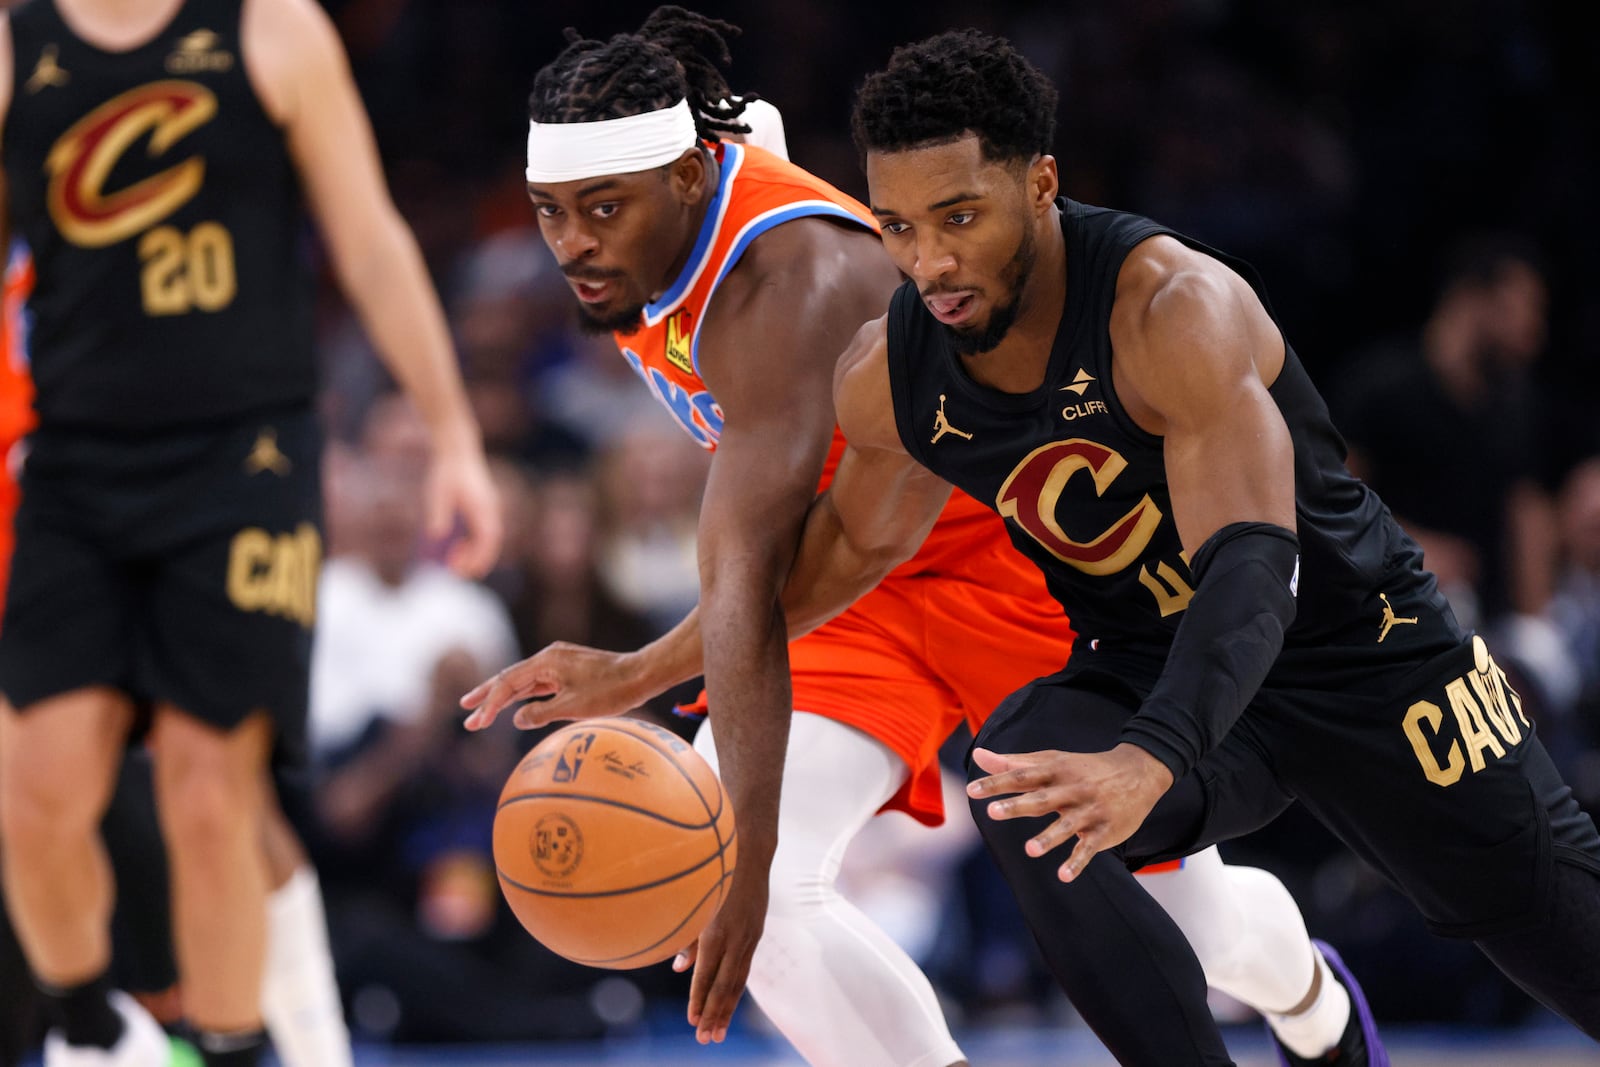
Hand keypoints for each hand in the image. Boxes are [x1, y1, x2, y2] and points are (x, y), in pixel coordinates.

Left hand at [424, 440, 502, 578]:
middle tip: (456, 573)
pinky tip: (457, 548)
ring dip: (475, 553)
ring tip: (454, 562)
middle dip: (477, 561)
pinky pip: (483, 532)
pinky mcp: (483, 508)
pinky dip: (473, 544)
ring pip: (488, 539)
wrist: (458, 450)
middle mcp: (490, 510)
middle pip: (491, 543)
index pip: (488, 539)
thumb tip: (436, 535)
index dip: (479, 557)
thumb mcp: (437, 493)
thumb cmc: (447, 472)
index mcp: (482, 507)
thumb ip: (438, 514)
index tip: (466, 571)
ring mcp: (488, 509)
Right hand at [460, 642, 646, 730]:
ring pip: (524, 681)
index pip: (509, 683)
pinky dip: (524, 695)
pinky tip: (515, 706)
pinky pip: (539, 683)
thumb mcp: (573, 706)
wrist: (641, 675)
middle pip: (510, 677)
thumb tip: (516, 718)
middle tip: (465, 709)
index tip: (478, 722)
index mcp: (547, 662)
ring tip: (482, 712)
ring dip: (504, 697)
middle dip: (487, 694)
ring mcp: (559, 663)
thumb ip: (540, 713)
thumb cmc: (610, 691)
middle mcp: (550, 658)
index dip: (491, 703)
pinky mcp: (569, 671)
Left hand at [671, 864, 766, 1043]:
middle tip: (706, 1039)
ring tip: (718, 1031)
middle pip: (725, 984)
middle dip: (714, 1014)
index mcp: (718, 930)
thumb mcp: (696, 902)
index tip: (692, 1022)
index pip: (707, 975)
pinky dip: (736, 987)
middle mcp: (737, 937)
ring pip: (738, 979)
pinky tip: (729, 1001)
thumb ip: (687, 936)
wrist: (750, 850)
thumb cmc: (714, 871)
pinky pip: (745, 966)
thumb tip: (678, 969)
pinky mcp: (756, 931)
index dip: (698, 1000)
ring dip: (727, 1008)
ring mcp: (750, 935)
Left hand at [966, 742, 1173, 881]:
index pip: (1022, 776)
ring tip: (1030, 850)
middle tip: (992, 812)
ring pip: (1067, 826)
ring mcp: (1089, 811)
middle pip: (1042, 798)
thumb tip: (979, 755)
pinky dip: (1078, 862)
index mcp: (1055, 770)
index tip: (971, 790)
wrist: (1139, 772)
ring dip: (1049, 838)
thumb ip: (1014, 762)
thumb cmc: (1085, 767)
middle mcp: (1072, 789)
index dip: (997, 782)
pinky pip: (1089, 848)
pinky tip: (1063, 876)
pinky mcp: (1104, 831)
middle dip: (1018, 805)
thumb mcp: (1052, 760)